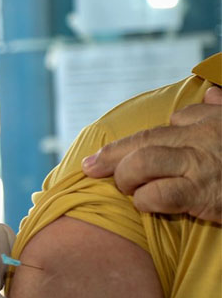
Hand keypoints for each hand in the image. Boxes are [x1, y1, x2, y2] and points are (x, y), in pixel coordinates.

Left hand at [82, 86, 221, 222]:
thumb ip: (221, 110)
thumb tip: (211, 94)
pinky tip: (144, 203)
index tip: (111, 155)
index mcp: (211, 122)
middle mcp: (202, 138)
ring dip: (125, 177)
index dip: (131, 143)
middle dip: (110, 155)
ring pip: (143, 162)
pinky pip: (159, 193)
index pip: (162, 127)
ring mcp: (201, 165)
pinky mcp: (202, 194)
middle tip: (88, 166)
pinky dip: (145, 199)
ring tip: (123, 188)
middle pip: (143, 141)